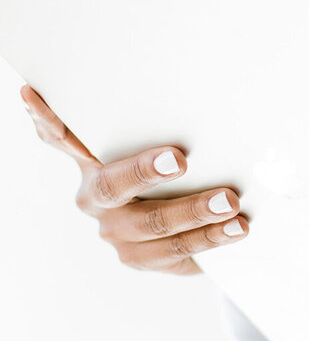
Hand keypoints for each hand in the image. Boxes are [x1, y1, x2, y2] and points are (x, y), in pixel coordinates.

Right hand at [20, 84, 248, 274]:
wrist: (178, 223)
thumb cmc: (160, 172)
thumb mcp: (141, 143)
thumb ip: (130, 120)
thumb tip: (80, 81)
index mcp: (89, 164)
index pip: (59, 139)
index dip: (51, 120)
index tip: (40, 95)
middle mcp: (97, 202)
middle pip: (114, 187)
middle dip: (145, 172)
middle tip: (180, 159)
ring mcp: (122, 236)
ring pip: (157, 227)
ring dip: (196, 214)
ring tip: (231, 204)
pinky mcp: (149, 260)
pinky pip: (181, 253)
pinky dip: (212, 240)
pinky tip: (237, 229)